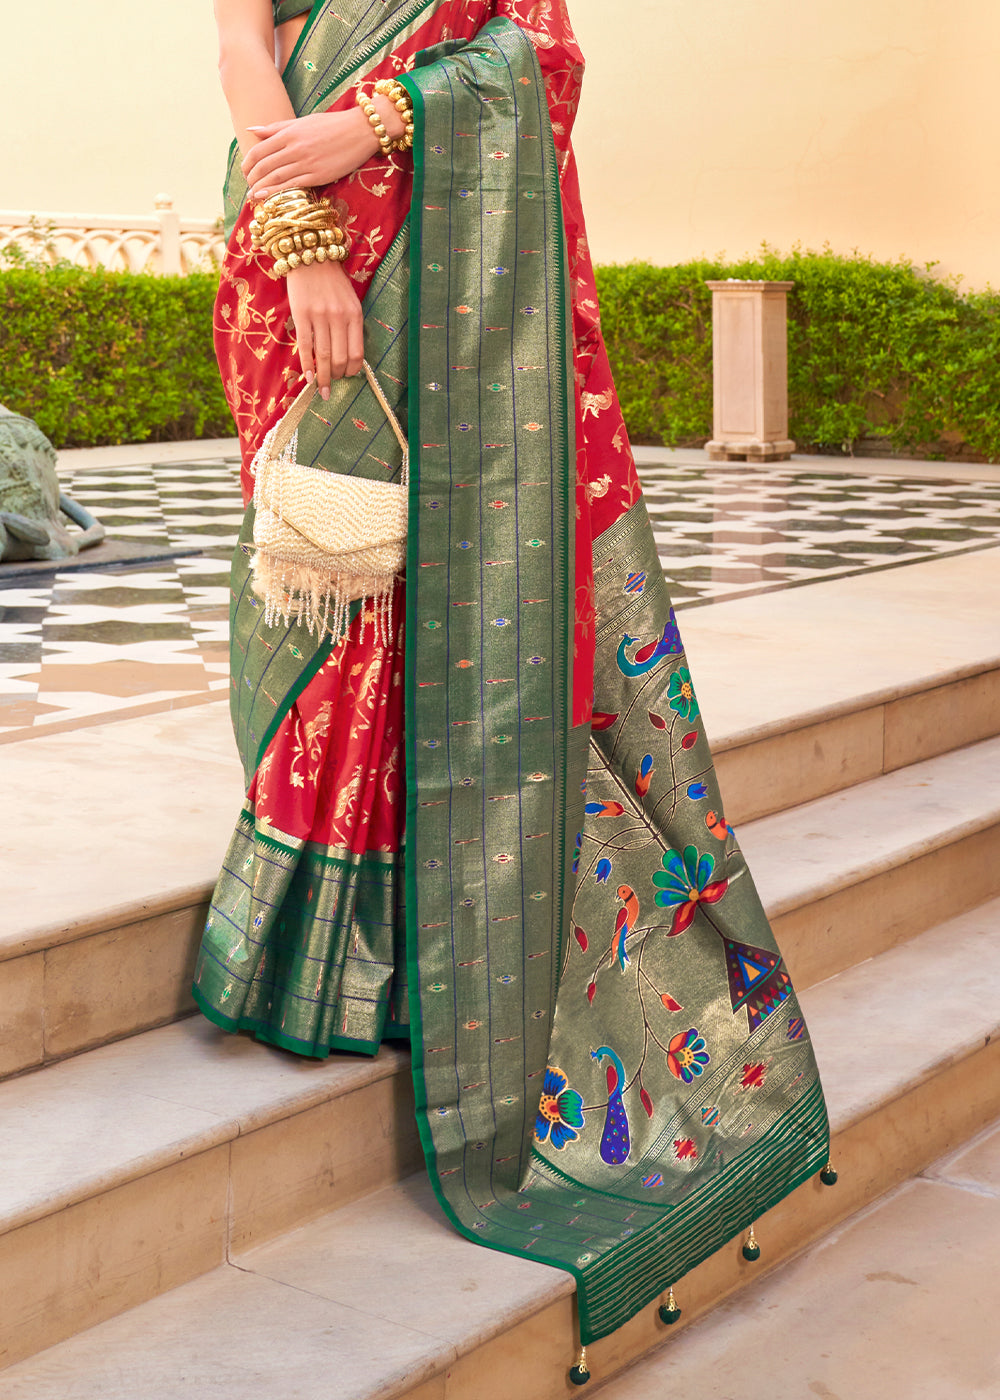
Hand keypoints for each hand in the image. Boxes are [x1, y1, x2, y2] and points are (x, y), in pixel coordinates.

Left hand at [244, 104, 393, 199]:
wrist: (360, 131)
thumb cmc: (332, 125)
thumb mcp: (302, 122)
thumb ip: (276, 127)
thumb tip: (251, 130)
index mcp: (289, 133)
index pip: (259, 150)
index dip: (248, 163)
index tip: (245, 171)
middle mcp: (294, 148)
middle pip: (264, 165)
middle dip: (252, 178)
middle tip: (248, 186)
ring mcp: (306, 163)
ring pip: (275, 178)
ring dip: (261, 188)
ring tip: (253, 196)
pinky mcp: (318, 176)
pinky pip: (292, 186)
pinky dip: (277, 193)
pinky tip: (267, 199)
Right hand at [285, 258, 363, 393]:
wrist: (309, 254)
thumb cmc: (331, 280)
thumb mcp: (350, 300)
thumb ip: (350, 324)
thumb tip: (347, 355)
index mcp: (354, 315)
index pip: (357, 353)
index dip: (352, 371)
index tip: (347, 378)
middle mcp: (339, 317)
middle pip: (340, 358)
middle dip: (336, 377)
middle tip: (332, 385)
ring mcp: (319, 316)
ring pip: (323, 356)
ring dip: (323, 377)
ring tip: (321, 390)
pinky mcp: (301, 315)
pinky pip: (305, 346)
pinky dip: (307, 365)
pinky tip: (308, 378)